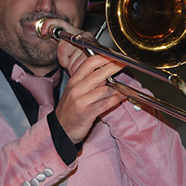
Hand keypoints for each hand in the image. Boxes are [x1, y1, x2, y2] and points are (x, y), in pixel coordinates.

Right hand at [38, 19, 125, 142]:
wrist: (60, 130)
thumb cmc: (69, 110)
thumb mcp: (74, 91)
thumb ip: (88, 81)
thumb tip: (106, 72)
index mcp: (74, 81)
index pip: (89, 63)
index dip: (104, 57)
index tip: (115, 56)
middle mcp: (76, 89)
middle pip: (99, 73)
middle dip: (115, 67)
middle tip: (125, 64)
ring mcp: (81, 101)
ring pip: (105, 89)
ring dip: (118, 88)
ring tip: (125, 87)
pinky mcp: (87, 113)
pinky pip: (106, 103)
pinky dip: (116, 99)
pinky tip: (121, 97)